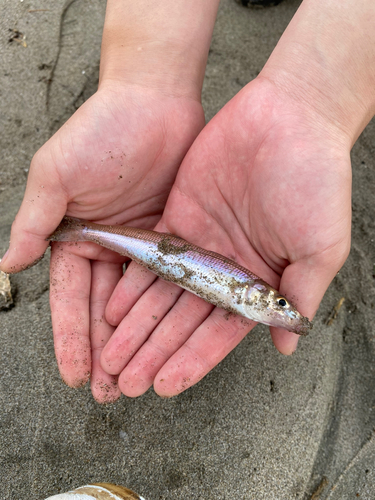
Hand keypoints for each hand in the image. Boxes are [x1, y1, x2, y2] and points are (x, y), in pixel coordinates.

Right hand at [0, 83, 203, 401]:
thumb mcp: (57, 174)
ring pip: (137, 304)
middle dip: (104, 352)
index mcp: (74, 237)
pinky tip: (168, 339)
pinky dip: (165, 311)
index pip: (70, 300)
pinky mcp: (174, 238)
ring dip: (135, 342)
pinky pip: (169, 282)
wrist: (155, 100)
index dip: (70, 338)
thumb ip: (35, 221)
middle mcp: (107, 247)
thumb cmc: (102, 129)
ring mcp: (142, 246)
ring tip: (136, 379)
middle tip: (108, 393)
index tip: (75, 374)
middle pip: (104, 311)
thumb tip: (7, 267)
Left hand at [101, 76, 351, 396]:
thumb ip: (299, 296)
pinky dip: (132, 281)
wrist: (291, 116)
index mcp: (260, 280)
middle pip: (183, 319)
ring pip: (162, 293)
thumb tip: (287, 346)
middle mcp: (227, 266)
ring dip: (137, 325)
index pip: (220, 332)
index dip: (191, 360)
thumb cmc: (317, 181)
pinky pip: (150, 255)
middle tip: (125, 382)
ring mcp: (201, 242)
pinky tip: (113, 308)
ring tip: (111, 355)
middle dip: (154, 351)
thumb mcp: (319, 247)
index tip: (165, 386)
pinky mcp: (179, 215)